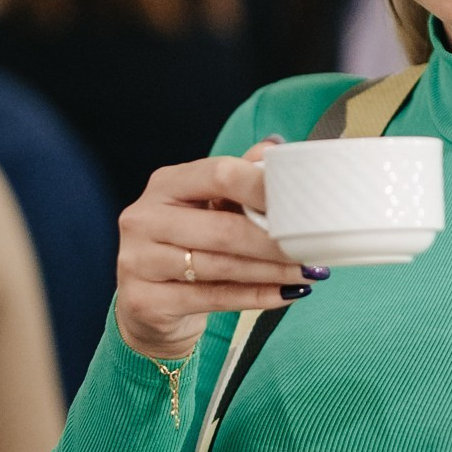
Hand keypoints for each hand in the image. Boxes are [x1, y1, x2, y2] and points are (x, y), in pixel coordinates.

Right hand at [114, 140, 316, 360]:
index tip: (301, 201)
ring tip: (308, 272)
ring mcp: (139, 261)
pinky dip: (256, 297)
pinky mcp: (145, 300)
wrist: (148, 301)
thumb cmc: (187, 246)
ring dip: (273, 271)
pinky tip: (285, 294)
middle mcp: (144, 218)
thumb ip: (239, 179)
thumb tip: (277, 150)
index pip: (219, 175)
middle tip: (312, 248)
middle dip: (275, 241)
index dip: (263, 188)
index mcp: (165, 184)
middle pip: (223, 229)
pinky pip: (213, 298)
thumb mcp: (208, 207)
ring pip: (221, 266)